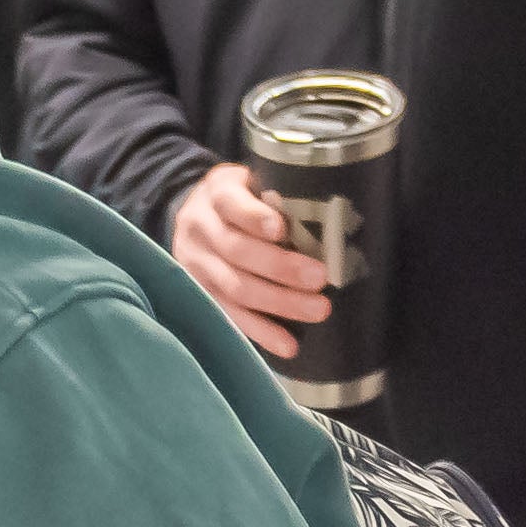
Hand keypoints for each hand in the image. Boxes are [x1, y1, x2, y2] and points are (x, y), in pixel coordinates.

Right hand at [170, 165, 332, 351]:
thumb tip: (330, 219)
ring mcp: (195, 265)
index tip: (281, 229)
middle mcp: (199, 229)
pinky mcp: (199, 294)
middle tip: (320, 278)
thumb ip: (277, 194)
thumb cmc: (243, 197)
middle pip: (236, 251)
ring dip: (278, 303)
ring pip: (234, 288)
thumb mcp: (252, 182)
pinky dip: (260, 332)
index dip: (254, 217)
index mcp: (215, 194)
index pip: (231, 204)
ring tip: (317, 310)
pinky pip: (229, 316)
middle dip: (280, 267)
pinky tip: (287, 345)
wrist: (195, 214)